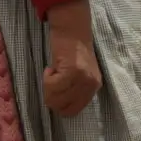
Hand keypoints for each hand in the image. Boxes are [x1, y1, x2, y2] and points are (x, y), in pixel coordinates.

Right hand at [41, 1, 102, 117]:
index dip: (59, 104)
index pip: (73, 111)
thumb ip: (75, 90)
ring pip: (55, 99)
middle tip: (50, 81)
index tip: (56, 90)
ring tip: (52, 73)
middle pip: (63, 108)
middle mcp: (91, 85)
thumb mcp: (80, 74)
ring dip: (48, 88)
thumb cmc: (72, 50)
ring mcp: (83, 79)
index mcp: (94, 87)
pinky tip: (50, 68)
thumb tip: (60, 106)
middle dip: (51, 98)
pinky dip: (47, 79)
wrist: (72, 29)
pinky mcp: (72, 71)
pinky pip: (52, 86)